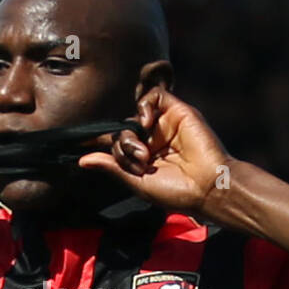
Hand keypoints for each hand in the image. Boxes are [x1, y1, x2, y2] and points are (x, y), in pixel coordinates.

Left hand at [78, 87, 230, 214]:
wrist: (207, 187)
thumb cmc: (176, 192)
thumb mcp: (137, 182)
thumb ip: (112, 166)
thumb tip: (82, 160)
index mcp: (145, 159)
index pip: (117, 144)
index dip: (103, 145)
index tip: (81, 145)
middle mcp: (154, 141)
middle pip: (122, 131)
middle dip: (123, 148)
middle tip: (139, 164)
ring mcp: (165, 125)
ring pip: (134, 116)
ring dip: (131, 134)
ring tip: (144, 153)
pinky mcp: (178, 112)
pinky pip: (154, 96)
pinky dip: (144, 105)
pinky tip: (146, 123)